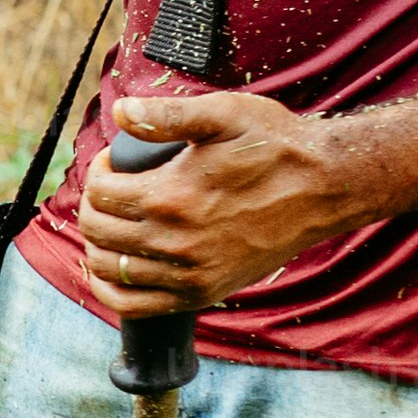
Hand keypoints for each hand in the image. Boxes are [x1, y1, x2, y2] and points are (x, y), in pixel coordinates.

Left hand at [78, 89, 370, 311]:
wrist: (324, 187)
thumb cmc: (276, 146)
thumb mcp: (224, 114)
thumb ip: (168, 115)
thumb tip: (121, 111)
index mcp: (171, 197)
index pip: (100, 192)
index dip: (98, 170)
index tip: (114, 160)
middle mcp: (175, 242)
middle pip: (97, 230)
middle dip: (94, 204)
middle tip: (111, 187)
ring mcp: (188, 274)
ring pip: (109, 269)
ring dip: (98, 243)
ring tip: (112, 221)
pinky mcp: (202, 293)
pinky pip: (135, 306)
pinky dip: (112, 289)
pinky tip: (113, 268)